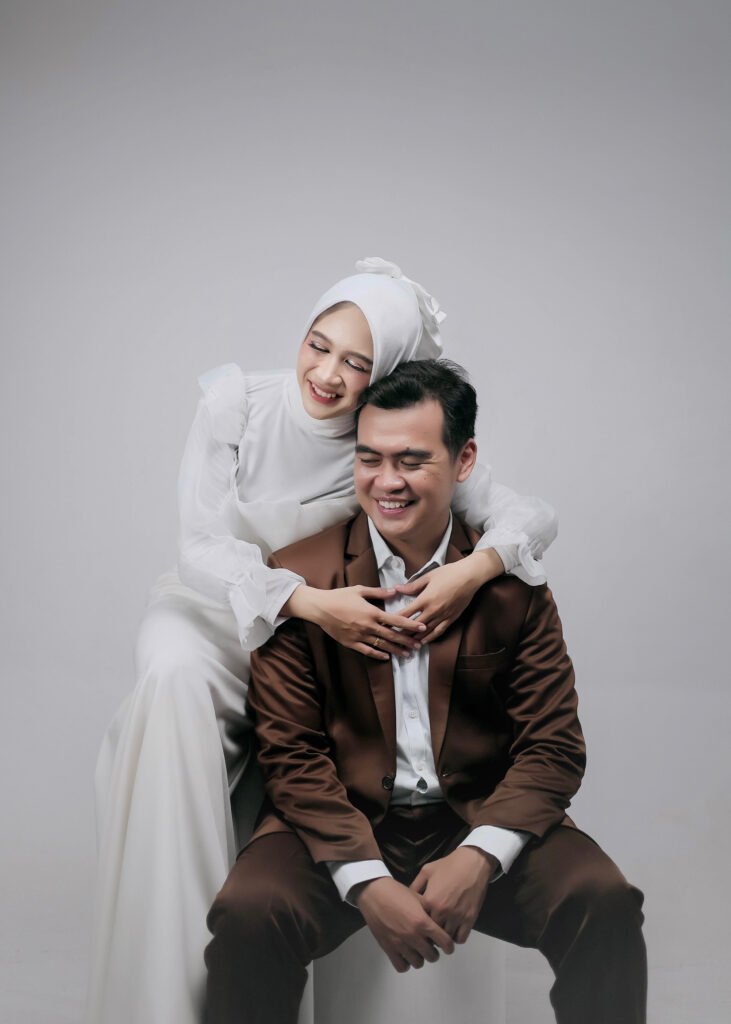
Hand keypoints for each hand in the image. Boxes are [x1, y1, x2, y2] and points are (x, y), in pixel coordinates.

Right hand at [283, 585, 425, 659]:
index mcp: (372, 612)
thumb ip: (378, 592)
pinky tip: (386, 657)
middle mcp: (368, 626)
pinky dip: (377, 655)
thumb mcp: (359, 590)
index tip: (422, 627)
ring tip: (407, 654)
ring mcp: (359, 636)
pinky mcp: (351, 643)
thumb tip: (394, 591)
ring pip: (382, 645)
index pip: (395, 620)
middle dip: (407, 641)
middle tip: (419, 645)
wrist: (320, 608)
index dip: (410, 624)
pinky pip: (367, 651)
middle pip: (392, 635)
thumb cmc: (339, 596)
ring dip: (396, 650)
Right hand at [354, 877, 454, 971]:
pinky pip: (401, 966)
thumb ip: (430, 912)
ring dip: (421, 957)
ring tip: (418, 949)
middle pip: (432, 956)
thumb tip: (440, 923)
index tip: (448, 946)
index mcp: (422, 922)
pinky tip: (406, 954)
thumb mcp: (418, 897)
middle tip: (432, 946)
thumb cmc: (395, 892)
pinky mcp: (387, 948)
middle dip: (435, 951)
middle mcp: (412, 935)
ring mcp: (399, 943)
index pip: (444, 942)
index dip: (449, 945)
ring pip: (418, 963)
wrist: (374, 892)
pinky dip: (406, 963)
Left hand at [395, 549, 504, 642]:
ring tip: (405, 643)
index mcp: (425, 599)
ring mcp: (443, 616)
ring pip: (426, 631)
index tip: (386, 624)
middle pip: (414, 625)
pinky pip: (439, 631)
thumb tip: (397, 588)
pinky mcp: (452, 618)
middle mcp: (433, 610)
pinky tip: (423, 641)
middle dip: (402, 632)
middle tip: (392, 637)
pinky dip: (430, 638)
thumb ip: (412, 586)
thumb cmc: (449, 573)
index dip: (394, 620)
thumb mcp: (428, 576)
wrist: (470, 576)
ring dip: (415, 638)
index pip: (406, 613)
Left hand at [410, 846, 496, 943]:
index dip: (419, 921)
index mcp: (429, 900)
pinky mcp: (470, 919)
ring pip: (446, 937)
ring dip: (443, 935)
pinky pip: (461, 938)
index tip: (419, 921)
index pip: (419, 920)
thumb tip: (407, 899)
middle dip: (430, 931)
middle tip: (430, 928)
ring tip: (442, 930)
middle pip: (432, 931)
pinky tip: (454, 930)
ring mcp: (457, 916)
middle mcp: (442, 911)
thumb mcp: (426, 871)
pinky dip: (457, 937)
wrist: (472, 863)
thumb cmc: (448, 865)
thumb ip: (415, 886)